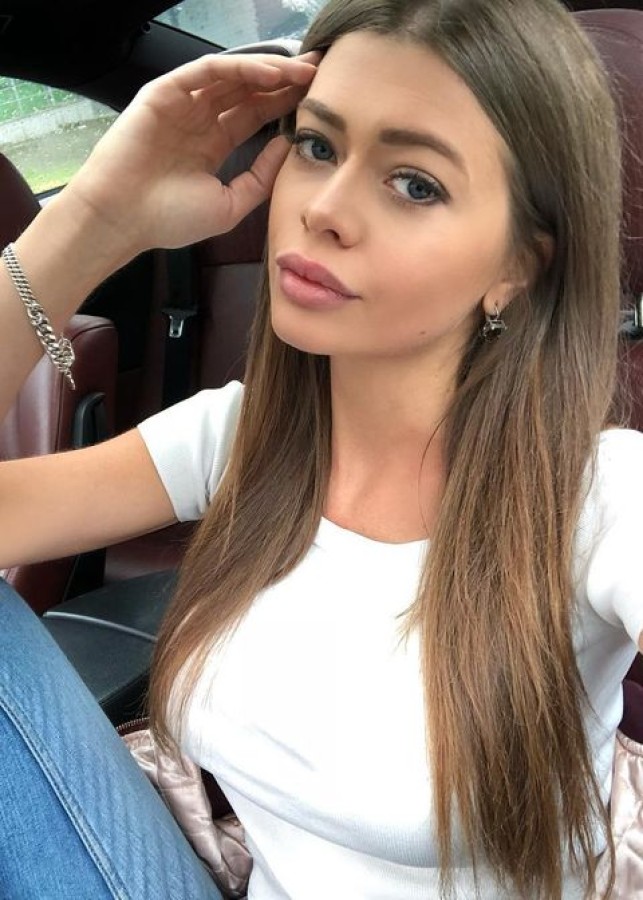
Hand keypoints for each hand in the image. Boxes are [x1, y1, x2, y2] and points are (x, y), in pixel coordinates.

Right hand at [65, 52, 318, 256]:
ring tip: (302, 72)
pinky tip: (269, 74)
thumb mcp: (231, 204)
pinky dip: (239, 68)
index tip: (319, 100)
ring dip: (268, 71)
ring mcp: (182, 105)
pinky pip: (207, 72)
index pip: (256, 114)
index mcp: (213, 144)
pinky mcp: (164, 93)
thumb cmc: (169, 219)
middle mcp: (200, 120)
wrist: (124, 220)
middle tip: (319, 73)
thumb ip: (260, 177)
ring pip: (232, 77)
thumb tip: (288, 146)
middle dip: (284, 81)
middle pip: (249, 91)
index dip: (286, 104)